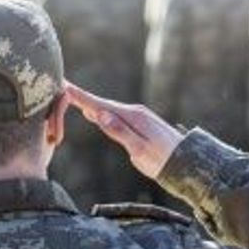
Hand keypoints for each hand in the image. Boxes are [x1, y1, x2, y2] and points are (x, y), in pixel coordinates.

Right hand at [65, 82, 183, 178]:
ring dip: (89, 104)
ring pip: (107, 110)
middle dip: (81, 99)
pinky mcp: (139, 124)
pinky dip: (100, 112)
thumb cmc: (162, 160)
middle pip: (101, 105)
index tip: (65, 86)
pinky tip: (93, 112)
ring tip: (72, 96)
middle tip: (62, 88)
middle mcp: (134, 112)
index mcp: (132, 117)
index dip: (81, 97)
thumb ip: (120, 132)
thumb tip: (100, 115)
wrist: (186, 161)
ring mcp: (137, 117)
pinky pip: (114, 116)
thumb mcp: (140, 150)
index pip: (100, 105)